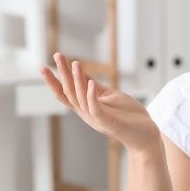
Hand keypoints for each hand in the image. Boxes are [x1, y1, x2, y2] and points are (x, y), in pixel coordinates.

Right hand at [41, 53, 161, 154]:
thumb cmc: (128, 115)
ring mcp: (97, 119)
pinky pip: (96, 109)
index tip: (43, 67)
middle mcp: (87, 114)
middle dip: (62, 74)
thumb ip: (94, 86)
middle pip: (70, 93)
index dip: (53, 81)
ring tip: (75, 63)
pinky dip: (91, 96)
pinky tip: (89, 83)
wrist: (146, 134)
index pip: (65, 94)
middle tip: (57, 55)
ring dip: (78, 80)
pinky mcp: (109, 123)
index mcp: (86, 107)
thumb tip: (80, 72)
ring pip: (81, 98)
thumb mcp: (108, 95)